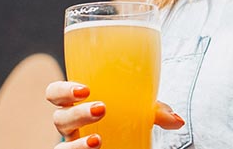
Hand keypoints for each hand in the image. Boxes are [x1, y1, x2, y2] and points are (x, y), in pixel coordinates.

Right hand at [45, 81, 184, 147]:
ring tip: (98, 140)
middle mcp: (71, 126)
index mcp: (78, 106)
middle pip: (58, 117)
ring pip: (60, 143)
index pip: (56, 93)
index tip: (85, 89)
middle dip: (76, 113)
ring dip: (76, 143)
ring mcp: (73, 145)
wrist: (128, 146)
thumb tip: (177, 120)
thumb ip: (154, 113)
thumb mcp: (139, 115)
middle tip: (101, 109)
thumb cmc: (127, 125)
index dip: (63, 90)